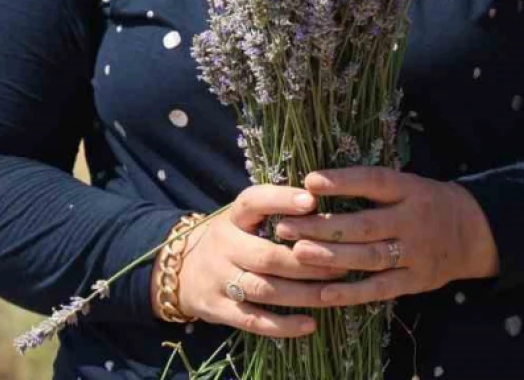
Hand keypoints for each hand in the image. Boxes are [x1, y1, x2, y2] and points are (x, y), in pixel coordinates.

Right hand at [170, 184, 343, 336]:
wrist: (180, 271)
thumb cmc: (232, 238)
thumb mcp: (243, 218)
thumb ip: (275, 209)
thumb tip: (325, 196)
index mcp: (232, 217)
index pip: (253, 202)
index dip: (281, 200)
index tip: (312, 200)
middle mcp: (223, 247)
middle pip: (267, 255)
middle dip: (307, 261)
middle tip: (343, 263)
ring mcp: (219, 280)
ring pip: (264, 289)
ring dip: (303, 293)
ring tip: (334, 293)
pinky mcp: (219, 310)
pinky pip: (253, 320)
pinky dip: (282, 325)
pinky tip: (310, 324)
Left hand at [277, 167, 499, 306]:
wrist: (473, 233)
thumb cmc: (427, 204)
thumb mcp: (409, 185)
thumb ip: (372, 186)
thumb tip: (315, 183)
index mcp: (410, 190)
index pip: (374, 182)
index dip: (343, 182)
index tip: (309, 181)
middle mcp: (413, 220)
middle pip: (364, 224)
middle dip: (322, 226)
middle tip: (284, 226)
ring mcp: (416, 253)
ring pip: (369, 257)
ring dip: (331, 257)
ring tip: (297, 253)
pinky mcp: (416, 281)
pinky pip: (380, 288)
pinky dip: (352, 292)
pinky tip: (323, 293)